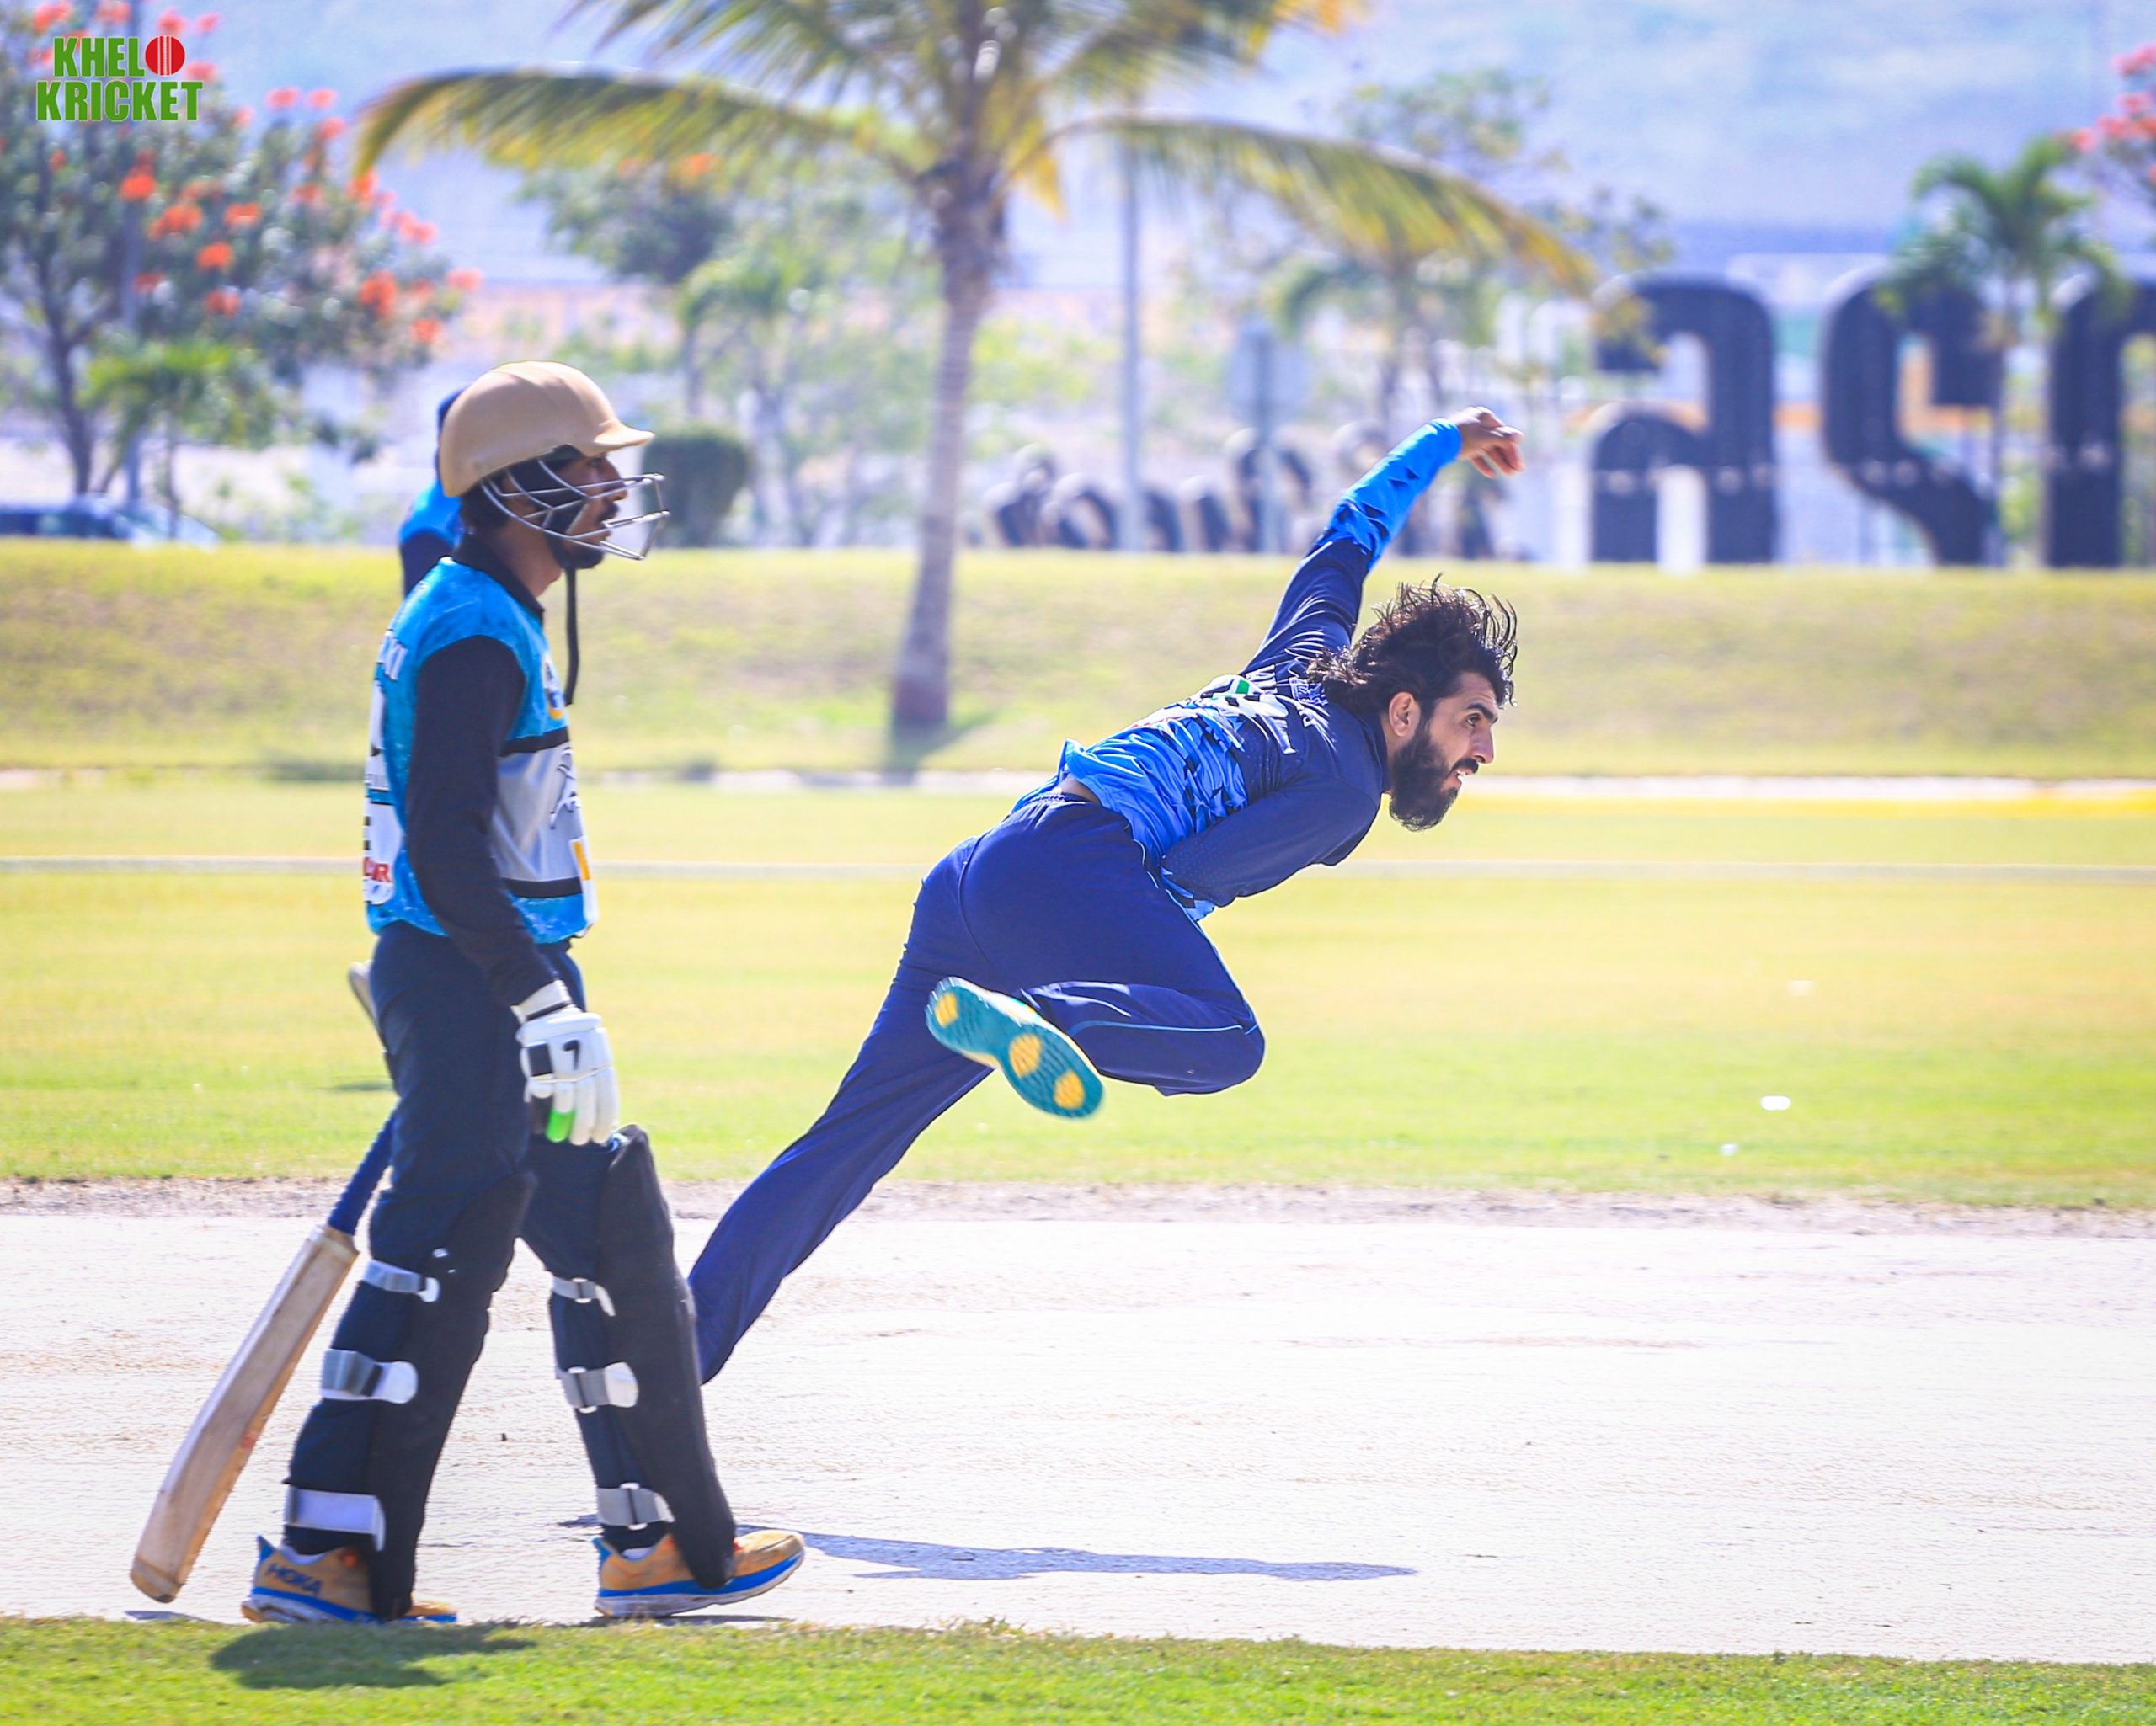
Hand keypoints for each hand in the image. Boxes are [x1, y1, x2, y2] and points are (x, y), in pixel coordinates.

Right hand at [513, 981, 619, 1145]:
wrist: (550, 1013)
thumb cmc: (574, 1041)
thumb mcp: (592, 1055)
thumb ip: (597, 1082)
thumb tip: (608, 1121)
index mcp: (601, 1059)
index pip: (607, 1096)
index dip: (604, 1120)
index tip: (601, 1137)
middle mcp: (583, 1063)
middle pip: (587, 1103)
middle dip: (584, 1127)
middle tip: (581, 1142)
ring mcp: (561, 1065)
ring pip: (566, 1102)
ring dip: (566, 1121)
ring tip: (566, 1137)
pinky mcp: (541, 1066)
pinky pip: (545, 1095)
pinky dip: (544, 1110)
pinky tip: (545, 1122)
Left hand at [1455, 408, 1523, 477]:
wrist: (1436, 443)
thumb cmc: (1462, 437)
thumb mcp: (1485, 438)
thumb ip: (1503, 438)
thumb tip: (1520, 436)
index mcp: (1485, 416)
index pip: (1504, 434)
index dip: (1512, 450)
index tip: (1519, 465)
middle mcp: (1478, 423)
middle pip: (1497, 442)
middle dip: (1506, 458)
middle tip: (1515, 472)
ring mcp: (1470, 434)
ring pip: (1487, 449)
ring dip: (1498, 461)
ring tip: (1507, 474)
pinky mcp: (1462, 444)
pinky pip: (1476, 454)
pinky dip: (1483, 463)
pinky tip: (1491, 475)